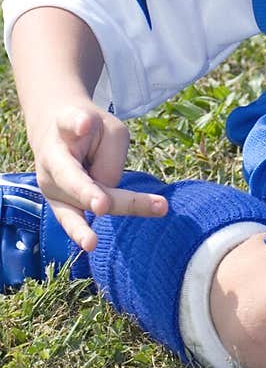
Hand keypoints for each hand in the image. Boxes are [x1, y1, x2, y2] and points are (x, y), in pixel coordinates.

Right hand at [30, 101, 167, 251]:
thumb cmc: (92, 131)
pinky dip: (80, 231)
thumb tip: (106, 201)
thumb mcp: (111, 132)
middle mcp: (51, 158)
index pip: (71, 124)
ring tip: (91, 242)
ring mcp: (51, 185)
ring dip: (84, 226)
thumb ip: (111, 162)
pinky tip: (89, 243)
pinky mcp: (59, 204)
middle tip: (103, 204)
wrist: (56, 131)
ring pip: (75, 205)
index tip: (84, 124)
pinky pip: (73, 219)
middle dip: (87, 193)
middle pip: (75, 178)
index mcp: (64, 125)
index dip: (78, 125)